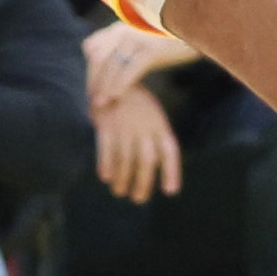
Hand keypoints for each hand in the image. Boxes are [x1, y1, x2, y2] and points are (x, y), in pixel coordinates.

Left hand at [81, 20, 198, 108]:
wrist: (197, 28)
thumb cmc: (169, 39)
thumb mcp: (141, 39)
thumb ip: (124, 49)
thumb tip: (109, 66)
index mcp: (119, 27)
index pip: (92, 47)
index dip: (89, 69)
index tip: (90, 89)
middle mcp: (124, 29)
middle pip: (98, 57)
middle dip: (93, 80)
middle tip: (91, 101)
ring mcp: (138, 38)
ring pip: (112, 64)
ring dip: (104, 86)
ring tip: (100, 104)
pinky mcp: (152, 49)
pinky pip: (131, 69)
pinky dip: (120, 84)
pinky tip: (116, 97)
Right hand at [94, 86, 180, 203]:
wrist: (112, 76)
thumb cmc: (134, 102)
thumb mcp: (152, 114)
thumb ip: (155, 136)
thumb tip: (155, 164)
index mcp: (159, 123)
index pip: (169, 150)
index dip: (171, 171)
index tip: (169, 191)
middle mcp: (144, 126)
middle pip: (147, 160)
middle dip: (143, 183)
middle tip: (138, 199)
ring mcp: (124, 125)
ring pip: (126, 159)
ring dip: (123, 179)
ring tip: (120, 192)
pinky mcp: (105, 125)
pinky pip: (106, 150)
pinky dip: (106, 165)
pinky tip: (105, 177)